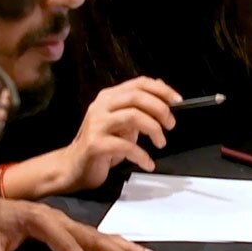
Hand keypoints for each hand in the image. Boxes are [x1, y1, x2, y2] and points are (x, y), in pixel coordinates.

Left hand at [0, 190, 158, 250]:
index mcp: (42, 221)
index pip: (69, 247)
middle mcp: (58, 219)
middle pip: (95, 237)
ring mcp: (63, 220)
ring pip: (99, 234)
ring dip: (124, 246)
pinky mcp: (63, 225)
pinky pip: (93, 234)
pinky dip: (113, 241)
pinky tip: (126, 248)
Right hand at [59, 77, 181, 190]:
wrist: (73, 167)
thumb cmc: (102, 144)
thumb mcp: (123, 122)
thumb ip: (138, 107)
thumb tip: (161, 88)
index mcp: (109, 97)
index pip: (139, 83)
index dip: (161, 89)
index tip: (178, 101)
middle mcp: (101, 106)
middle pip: (136, 97)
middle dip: (160, 109)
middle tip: (171, 125)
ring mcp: (96, 124)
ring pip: (133, 116)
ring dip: (154, 129)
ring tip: (161, 143)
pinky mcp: (95, 144)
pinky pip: (125, 146)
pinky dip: (142, 155)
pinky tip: (148, 163)